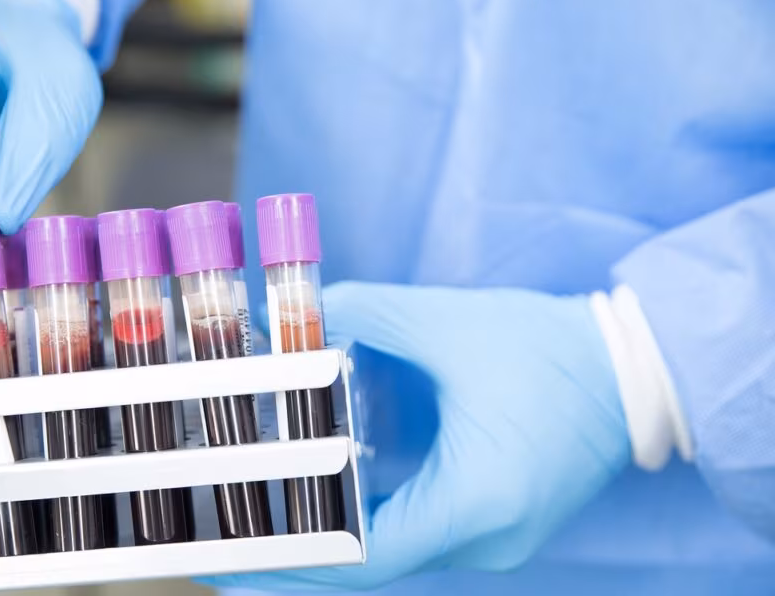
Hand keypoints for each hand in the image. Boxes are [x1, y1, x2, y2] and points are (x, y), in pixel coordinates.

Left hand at [205, 283, 630, 590]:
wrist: (635, 370)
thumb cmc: (550, 348)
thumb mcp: (447, 322)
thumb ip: (363, 312)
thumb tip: (302, 317)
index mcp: (477, 499)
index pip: (365, 555)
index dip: (294, 557)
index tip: (238, 553)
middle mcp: (488, 537)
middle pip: (373, 560)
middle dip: (302, 545)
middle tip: (237, 533)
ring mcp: (497, 538)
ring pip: (395, 547)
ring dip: (337, 525)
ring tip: (272, 506)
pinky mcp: (498, 522)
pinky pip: (420, 530)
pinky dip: (372, 513)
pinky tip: (333, 486)